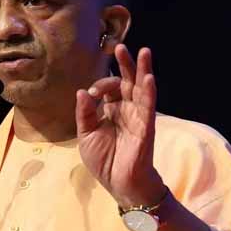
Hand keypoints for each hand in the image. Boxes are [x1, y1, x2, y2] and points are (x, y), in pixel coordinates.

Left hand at [75, 44, 165, 208]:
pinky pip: (148, 107)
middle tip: (120, 46)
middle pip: (127, 81)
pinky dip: (149, 92)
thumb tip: (81, 91)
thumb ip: (84, 114)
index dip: (99, 85)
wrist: (119, 184)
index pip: (108, 87)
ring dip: (143, 70)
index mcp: (111, 109)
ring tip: (144, 51)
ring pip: (141, 89)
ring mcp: (138, 116)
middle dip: (125, 64)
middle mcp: (126, 109)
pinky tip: (149, 78)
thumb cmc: (104, 160)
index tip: (90, 95)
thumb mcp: (86, 135)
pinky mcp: (146, 127)